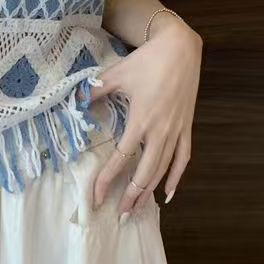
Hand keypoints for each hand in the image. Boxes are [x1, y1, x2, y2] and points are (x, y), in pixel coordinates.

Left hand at [84, 21, 201, 217]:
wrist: (180, 49)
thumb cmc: (147, 60)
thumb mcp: (116, 74)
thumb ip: (95, 90)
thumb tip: (76, 102)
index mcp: (141, 120)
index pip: (122, 157)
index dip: (108, 178)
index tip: (97, 197)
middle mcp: (160, 130)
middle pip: (145, 172)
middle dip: (132, 196)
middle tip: (120, 215)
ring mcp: (176, 130)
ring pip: (163, 169)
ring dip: (150, 192)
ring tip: (138, 210)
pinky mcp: (187, 127)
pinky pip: (183, 158)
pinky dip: (176, 177)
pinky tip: (168, 193)